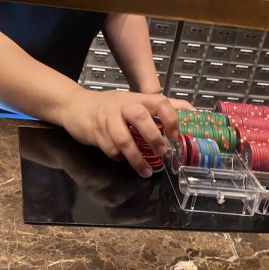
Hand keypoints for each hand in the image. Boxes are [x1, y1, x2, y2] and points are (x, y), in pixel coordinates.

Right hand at [62, 90, 195, 177]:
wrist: (75, 106)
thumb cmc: (109, 106)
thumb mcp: (134, 102)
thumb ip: (159, 107)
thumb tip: (193, 113)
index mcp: (136, 98)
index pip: (159, 101)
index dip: (170, 117)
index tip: (176, 135)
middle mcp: (122, 105)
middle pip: (140, 117)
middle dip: (153, 136)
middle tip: (162, 152)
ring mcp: (107, 118)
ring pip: (123, 139)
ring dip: (136, 157)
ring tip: (145, 170)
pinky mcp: (94, 132)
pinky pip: (110, 149)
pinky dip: (119, 158)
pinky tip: (123, 160)